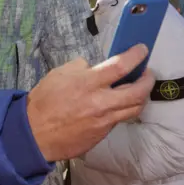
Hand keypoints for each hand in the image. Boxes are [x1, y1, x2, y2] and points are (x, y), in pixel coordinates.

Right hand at [27, 44, 153, 161]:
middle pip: (138, 92)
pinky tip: (119, 104)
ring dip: (141, 96)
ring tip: (139, 89)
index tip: (142, 50)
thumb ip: (81, 68)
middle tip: (147, 73)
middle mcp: (101, 102)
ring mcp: (104, 120)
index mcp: (88, 83)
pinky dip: (123, 109)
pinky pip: (119, 119)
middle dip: (148, 80)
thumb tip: (94, 68)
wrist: (35, 134)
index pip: (121, 66)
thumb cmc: (44, 101)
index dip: (136, 56)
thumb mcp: (59, 74)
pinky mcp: (102, 133)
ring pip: (135, 108)